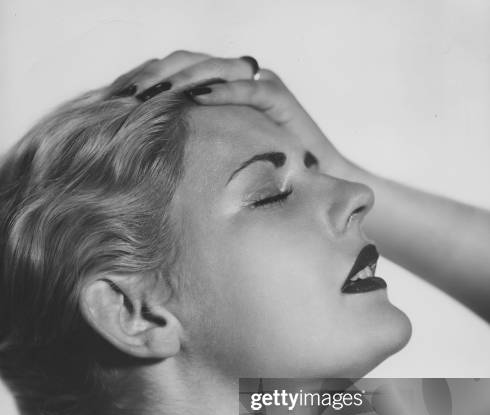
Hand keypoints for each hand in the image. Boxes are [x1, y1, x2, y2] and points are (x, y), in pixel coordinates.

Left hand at [109, 50, 349, 175]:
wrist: (308, 185)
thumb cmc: (256, 176)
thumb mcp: (208, 159)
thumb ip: (181, 147)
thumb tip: (137, 154)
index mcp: (213, 90)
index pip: (172, 73)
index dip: (143, 81)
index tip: (114, 101)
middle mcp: (231, 80)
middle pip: (186, 63)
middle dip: (154, 77)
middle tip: (125, 96)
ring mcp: (255, 84)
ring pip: (213, 69)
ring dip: (181, 80)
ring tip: (153, 95)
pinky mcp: (279, 98)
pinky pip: (250, 88)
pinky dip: (224, 91)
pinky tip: (197, 100)